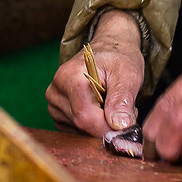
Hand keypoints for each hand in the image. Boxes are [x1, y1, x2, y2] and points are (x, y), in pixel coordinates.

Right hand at [47, 10, 145, 135]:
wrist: (109, 50)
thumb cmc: (119, 59)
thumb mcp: (128, 75)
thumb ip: (122, 100)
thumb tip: (119, 126)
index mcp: (70, 78)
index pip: (86, 118)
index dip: (109, 128)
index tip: (128, 125)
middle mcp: (55, 91)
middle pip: (82, 126)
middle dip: (108, 126)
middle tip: (125, 109)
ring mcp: (53, 103)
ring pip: (80, 131)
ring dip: (102, 126)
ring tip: (113, 105)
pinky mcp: (57, 113)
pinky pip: (76, 131)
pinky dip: (93, 126)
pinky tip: (102, 110)